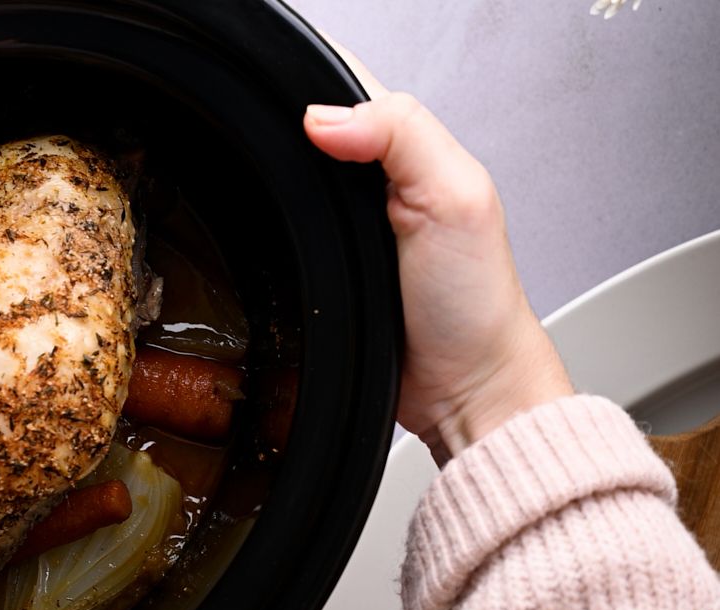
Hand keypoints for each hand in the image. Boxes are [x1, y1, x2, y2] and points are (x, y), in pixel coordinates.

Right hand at [302, 54, 572, 463]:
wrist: (460, 389)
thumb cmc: (473, 305)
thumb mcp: (455, 197)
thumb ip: (402, 135)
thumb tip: (323, 115)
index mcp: (412, 147)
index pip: (349, 88)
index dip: (316, 88)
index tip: (294, 114)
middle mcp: (377, 182)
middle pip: (304, 134)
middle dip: (283, 141)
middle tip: (290, 174)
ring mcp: (346, 229)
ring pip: (285, 186)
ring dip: (270, 192)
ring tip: (281, 208)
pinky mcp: (321, 268)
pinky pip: (280, 236)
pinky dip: (268, 236)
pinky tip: (273, 240)